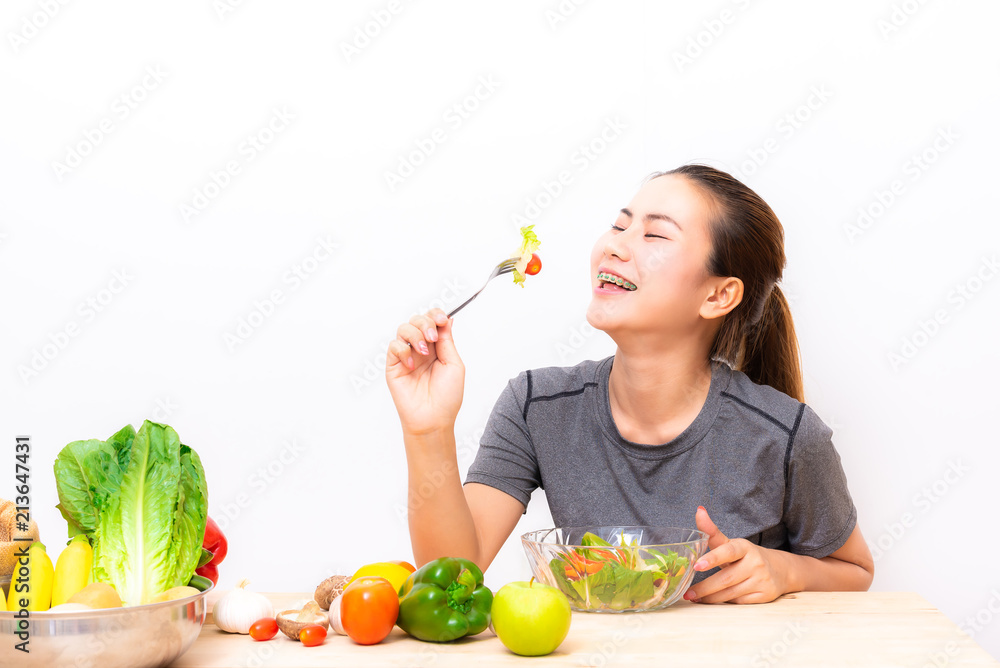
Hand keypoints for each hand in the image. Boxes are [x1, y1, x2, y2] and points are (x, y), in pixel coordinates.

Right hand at [385, 308, 464, 434]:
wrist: (433, 419)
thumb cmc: (447, 397)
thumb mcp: (454, 365)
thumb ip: (447, 341)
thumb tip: (447, 320)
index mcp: (437, 347)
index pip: (433, 321)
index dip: (436, 315)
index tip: (441, 320)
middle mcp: (421, 349)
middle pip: (417, 320)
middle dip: (425, 323)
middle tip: (432, 338)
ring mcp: (407, 356)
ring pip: (403, 328)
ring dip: (414, 334)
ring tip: (423, 352)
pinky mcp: (393, 366)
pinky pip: (394, 346)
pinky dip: (403, 350)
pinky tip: (412, 365)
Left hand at [682, 506, 788, 603]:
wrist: (779, 569)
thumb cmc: (746, 556)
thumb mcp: (731, 543)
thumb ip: (712, 532)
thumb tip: (698, 510)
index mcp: (744, 547)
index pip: (728, 551)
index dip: (712, 558)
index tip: (696, 566)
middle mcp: (755, 563)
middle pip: (726, 578)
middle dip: (704, 587)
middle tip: (688, 593)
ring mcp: (761, 580)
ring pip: (731, 593)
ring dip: (710, 597)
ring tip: (694, 598)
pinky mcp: (765, 595)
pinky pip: (739, 602)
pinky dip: (723, 602)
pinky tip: (712, 601)